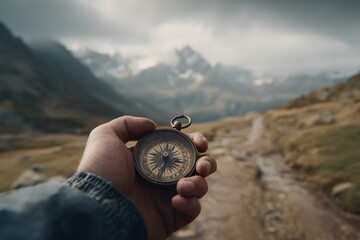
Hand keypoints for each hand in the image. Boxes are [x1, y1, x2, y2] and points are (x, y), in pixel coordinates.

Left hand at [77, 116, 216, 239]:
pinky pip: (192, 210)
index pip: (181, 148)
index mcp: (151, 160)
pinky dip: (191, 203)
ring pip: (199, 188)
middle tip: (202, 166)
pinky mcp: (170, 218)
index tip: (200, 143)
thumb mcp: (105, 136)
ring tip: (182, 185)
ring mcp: (166, 198)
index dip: (195, 143)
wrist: (96, 206)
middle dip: (207, 163)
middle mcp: (162, 178)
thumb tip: (152, 125)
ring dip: (199, 183)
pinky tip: (176, 200)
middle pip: (196, 167)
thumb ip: (127, 124)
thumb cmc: (100, 171)